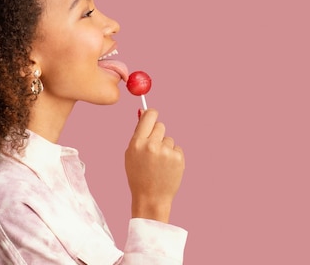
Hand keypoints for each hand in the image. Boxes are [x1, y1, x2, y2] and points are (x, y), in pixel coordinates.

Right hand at [125, 108, 184, 222]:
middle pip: (160, 125)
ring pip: (169, 139)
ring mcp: (166, 151)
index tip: (153, 116)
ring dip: (165, 147)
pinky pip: (177, 148)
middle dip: (158, 134)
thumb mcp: (131, 154)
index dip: (151, 114)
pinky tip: (167, 167)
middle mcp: (151, 145)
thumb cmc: (138, 176)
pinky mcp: (178, 158)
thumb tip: (143, 112)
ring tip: (159, 163)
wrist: (151, 198)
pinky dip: (173, 156)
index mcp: (137, 143)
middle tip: (154, 149)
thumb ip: (138, 133)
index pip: (149, 116)